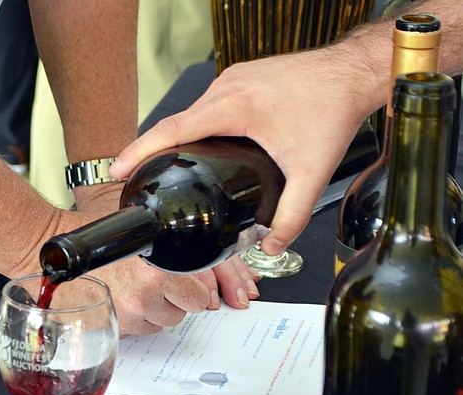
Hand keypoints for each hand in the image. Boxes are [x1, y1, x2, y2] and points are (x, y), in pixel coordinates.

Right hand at [84, 253, 258, 336]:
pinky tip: (125, 298)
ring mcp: (128, 317)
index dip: (194, 289)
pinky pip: (138, 331)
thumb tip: (221, 257)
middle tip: (157, 282)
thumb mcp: (149, 233)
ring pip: (159, 324)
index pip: (200, 298)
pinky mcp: (115, 329)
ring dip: (153, 311)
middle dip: (173, 301)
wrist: (69, 254)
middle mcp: (144, 297)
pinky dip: (135, 319)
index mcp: (158, 272)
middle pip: (181, 315)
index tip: (187, 283)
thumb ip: (182, 246)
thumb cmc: (105, 238)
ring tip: (137, 288)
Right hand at [109, 47, 380, 255]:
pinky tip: (199, 142)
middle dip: (153, 149)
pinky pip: (208, 103)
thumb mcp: (311, 172)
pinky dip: (196, 124)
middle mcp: (226, 88)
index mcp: (232, 107)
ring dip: (177, 136)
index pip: (171, 129)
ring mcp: (232, 79)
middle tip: (137, 177)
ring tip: (164, 164)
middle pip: (176, 122)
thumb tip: (271, 246)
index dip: (139, 151)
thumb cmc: (332, 109)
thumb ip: (291, 216)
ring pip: (193, 112)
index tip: (117, 170)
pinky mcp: (240, 78)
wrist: (352, 73)